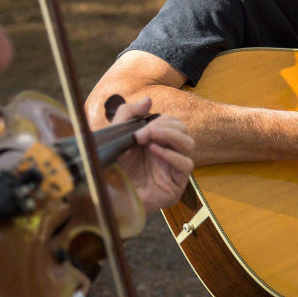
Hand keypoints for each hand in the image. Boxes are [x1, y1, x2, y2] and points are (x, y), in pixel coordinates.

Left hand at [111, 97, 193, 213]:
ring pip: (189, 144)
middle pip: (183, 131)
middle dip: (165, 127)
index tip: (140, 128)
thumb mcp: (116, 136)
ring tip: (150, 138)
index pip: (173, 123)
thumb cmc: (113, 169)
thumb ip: (128, 114)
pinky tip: (155, 152)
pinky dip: (172, 155)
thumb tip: (148, 100)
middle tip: (144, 133)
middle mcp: (169, 154)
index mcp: (158, 142)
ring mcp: (174, 169)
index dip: (160, 121)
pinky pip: (186, 165)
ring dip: (170, 136)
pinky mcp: (177, 186)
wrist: (108, 196)